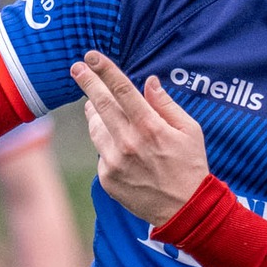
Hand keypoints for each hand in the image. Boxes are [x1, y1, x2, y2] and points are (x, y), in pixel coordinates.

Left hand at [71, 51, 209, 225]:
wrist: (185, 210)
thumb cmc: (190, 165)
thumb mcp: (190, 130)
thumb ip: (166, 104)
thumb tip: (149, 82)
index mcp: (150, 127)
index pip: (122, 91)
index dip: (105, 71)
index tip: (91, 56)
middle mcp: (128, 143)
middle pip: (101, 105)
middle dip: (87, 83)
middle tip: (76, 67)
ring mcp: (114, 162)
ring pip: (96, 128)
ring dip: (94, 113)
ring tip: (95, 104)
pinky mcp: (107, 178)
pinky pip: (102, 152)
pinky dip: (108, 143)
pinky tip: (120, 146)